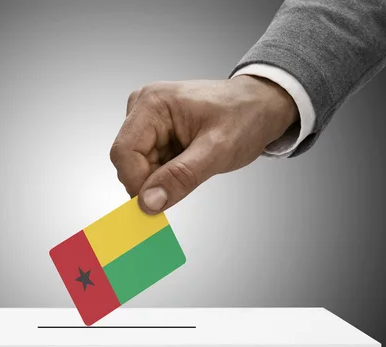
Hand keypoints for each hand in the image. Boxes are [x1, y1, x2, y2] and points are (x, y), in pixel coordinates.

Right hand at [109, 76, 298, 213]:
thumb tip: (148, 202)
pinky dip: (165, 174)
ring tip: (193, 165)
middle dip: (152, 181)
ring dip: (161, 178)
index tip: (156, 205)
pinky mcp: (154, 132)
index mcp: (153, 103)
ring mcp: (147, 120)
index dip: (136, 183)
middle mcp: (143, 108)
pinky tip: (188, 164)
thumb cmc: (245, 117)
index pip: (124, 152)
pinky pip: (148, 164)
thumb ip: (180, 177)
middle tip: (186, 182)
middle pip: (128, 161)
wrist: (261, 106)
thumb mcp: (217, 151)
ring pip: (137, 166)